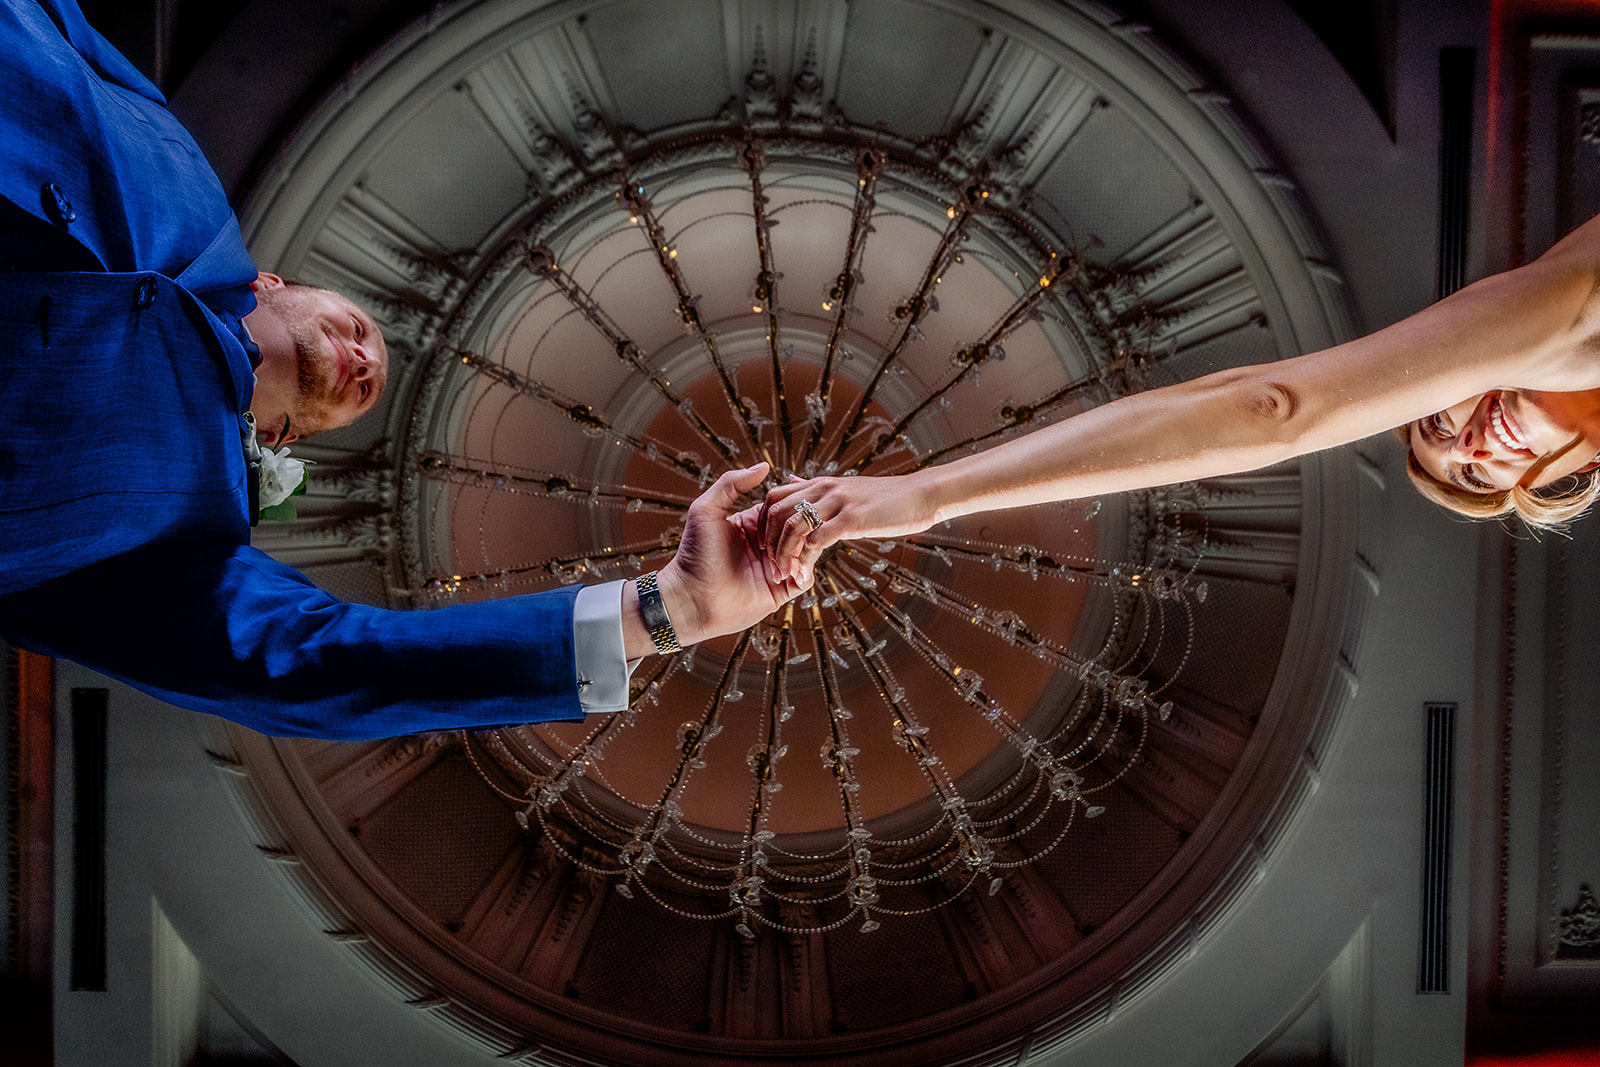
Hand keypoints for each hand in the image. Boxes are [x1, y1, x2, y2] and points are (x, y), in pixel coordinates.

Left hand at [646, 463, 808, 650]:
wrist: (692, 598)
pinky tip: (792, 570)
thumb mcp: (706, 510)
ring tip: (791, 554)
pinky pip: (805, 578)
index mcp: (752, 524)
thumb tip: (764, 466)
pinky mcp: (781, 591)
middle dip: (802, 529)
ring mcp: (775, 567)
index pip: (784, 508)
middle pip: (800, 528)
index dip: (791, 506)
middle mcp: (766, 544)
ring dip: (804, 550)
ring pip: (806, 551)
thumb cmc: (694, 555)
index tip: (793, 507)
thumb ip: (731, 484)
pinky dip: (805, 571)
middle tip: (798, 533)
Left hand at [760, 472, 938, 583]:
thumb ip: (815, 487)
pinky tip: (806, 575)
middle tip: (773, 568)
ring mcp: (837, 502)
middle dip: (769, 543)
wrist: (919, 495)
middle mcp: (823, 489)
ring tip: (786, 575)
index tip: (765, 547)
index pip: (773, 497)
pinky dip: (806, 560)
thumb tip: (791, 479)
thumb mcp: (844, 487)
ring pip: (793, 527)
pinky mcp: (852, 518)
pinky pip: (817, 540)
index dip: (763, 523)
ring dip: (784, 555)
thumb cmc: (884, 498)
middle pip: (777, 512)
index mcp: (819, 483)